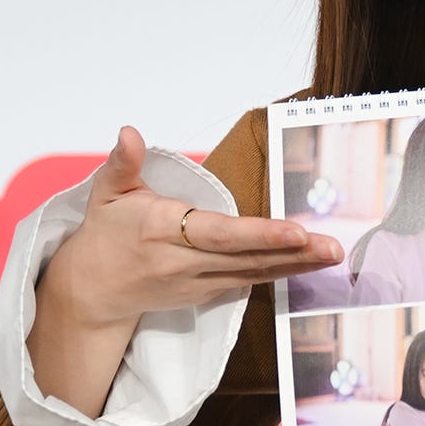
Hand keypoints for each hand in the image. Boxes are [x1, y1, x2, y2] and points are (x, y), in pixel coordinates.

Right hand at [29, 126, 342, 415]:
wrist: (91, 292)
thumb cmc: (105, 233)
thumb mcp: (106, 193)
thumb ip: (123, 162)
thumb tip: (129, 132)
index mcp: (162, 230)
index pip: (218, 233)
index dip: (259, 234)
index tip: (295, 230)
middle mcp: (183, 261)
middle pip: (246, 257)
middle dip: (293, 252)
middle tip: (333, 246)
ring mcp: (197, 282)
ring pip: (254, 273)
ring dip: (296, 265)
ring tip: (332, 253)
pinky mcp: (206, 293)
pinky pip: (250, 281)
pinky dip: (281, 273)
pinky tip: (310, 264)